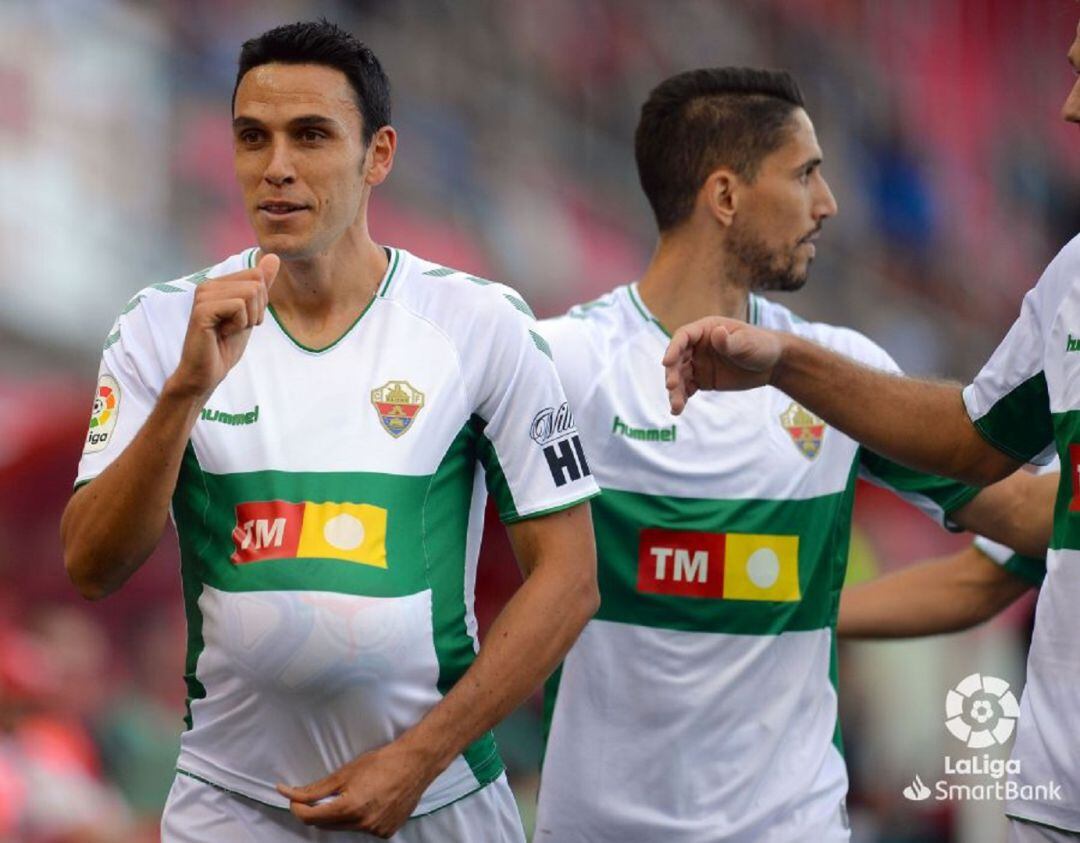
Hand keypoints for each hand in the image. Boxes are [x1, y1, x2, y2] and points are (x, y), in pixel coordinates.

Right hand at [167, 253, 279, 399]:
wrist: (207, 372)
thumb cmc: (226, 344)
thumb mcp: (251, 311)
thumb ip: (261, 284)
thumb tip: (274, 256)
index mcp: (218, 283)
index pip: (258, 277)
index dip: (260, 304)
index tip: (242, 320)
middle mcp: (208, 284)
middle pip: (256, 284)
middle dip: (256, 311)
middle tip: (235, 327)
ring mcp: (203, 296)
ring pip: (250, 294)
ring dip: (247, 319)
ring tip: (228, 330)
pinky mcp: (202, 309)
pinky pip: (239, 306)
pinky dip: (239, 324)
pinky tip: (221, 333)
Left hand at [277, 740, 435, 837]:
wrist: (415, 763)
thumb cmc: (381, 762)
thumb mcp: (345, 772)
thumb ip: (316, 788)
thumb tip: (291, 793)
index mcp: (350, 808)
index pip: (310, 818)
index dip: (298, 808)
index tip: (294, 798)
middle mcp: (362, 823)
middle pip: (326, 825)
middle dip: (319, 811)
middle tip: (321, 795)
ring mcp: (376, 830)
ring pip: (345, 828)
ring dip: (341, 815)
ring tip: (355, 793)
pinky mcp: (387, 832)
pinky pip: (363, 829)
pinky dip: (360, 819)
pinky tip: (370, 802)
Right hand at [662, 316, 783, 413]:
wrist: (773, 364)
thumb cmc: (761, 345)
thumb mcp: (747, 342)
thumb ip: (730, 341)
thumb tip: (716, 333)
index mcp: (706, 330)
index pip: (683, 337)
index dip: (673, 348)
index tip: (666, 362)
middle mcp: (697, 346)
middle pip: (677, 358)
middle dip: (672, 373)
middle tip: (672, 386)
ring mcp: (698, 364)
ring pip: (680, 376)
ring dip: (675, 391)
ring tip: (676, 407)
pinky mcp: (702, 380)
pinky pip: (687, 389)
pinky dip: (682, 398)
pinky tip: (678, 410)